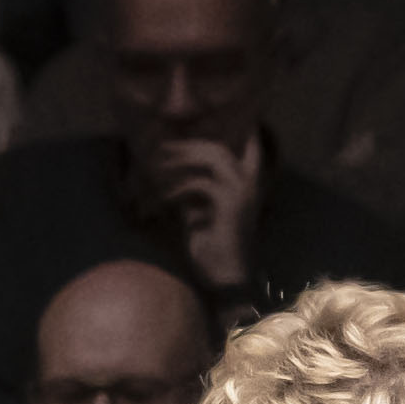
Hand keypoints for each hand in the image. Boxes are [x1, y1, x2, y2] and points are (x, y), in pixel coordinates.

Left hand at [140, 133, 265, 291]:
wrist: (224, 278)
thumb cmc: (209, 245)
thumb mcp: (198, 210)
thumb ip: (192, 187)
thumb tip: (167, 167)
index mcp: (246, 184)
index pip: (251, 147)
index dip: (238, 132)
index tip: (209, 125)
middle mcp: (249, 184)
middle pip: (218, 148)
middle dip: (186, 146)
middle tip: (159, 150)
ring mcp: (243, 191)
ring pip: (212, 157)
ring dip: (179, 160)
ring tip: (154, 169)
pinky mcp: (230, 204)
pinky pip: (198, 183)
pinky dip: (174, 189)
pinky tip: (158, 201)